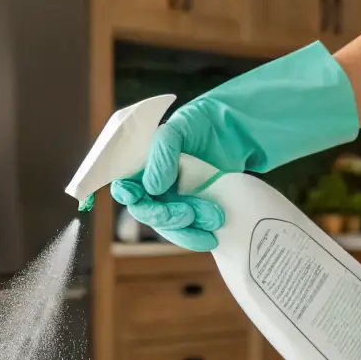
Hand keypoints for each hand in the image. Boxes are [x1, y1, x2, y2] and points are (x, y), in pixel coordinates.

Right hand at [113, 43, 359, 250]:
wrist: (234, 131)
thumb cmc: (200, 122)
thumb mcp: (179, 130)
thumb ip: (162, 153)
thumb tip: (154, 187)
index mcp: (141, 165)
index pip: (125, 187)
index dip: (131, 196)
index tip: (146, 198)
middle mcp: (151, 185)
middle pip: (147, 211)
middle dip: (167, 216)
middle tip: (189, 213)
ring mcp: (172, 199)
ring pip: (168, 226)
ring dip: (187, 230)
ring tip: (214, 220)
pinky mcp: (192, 210)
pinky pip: (187, 230)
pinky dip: (197, 236)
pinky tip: (211, 237)